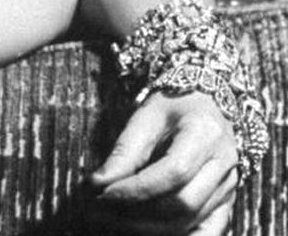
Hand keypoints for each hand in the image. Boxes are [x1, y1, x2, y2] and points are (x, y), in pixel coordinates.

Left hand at [88, 92, 238, 233]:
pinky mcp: (226, 200)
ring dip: (149, 227)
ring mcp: (229, 184)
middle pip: (184, 203)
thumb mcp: (144, 117)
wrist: (206, 102)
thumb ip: (124, 152)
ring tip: (115, 218)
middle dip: (138, 212)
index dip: (135, 189)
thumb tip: (96, 184)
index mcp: (205, 133)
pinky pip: (210, 230)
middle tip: (102, 210)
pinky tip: (150, 232)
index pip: (173, 173)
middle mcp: (224, 162)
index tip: (102, 194)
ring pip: (191, 219)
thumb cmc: (173, 105)